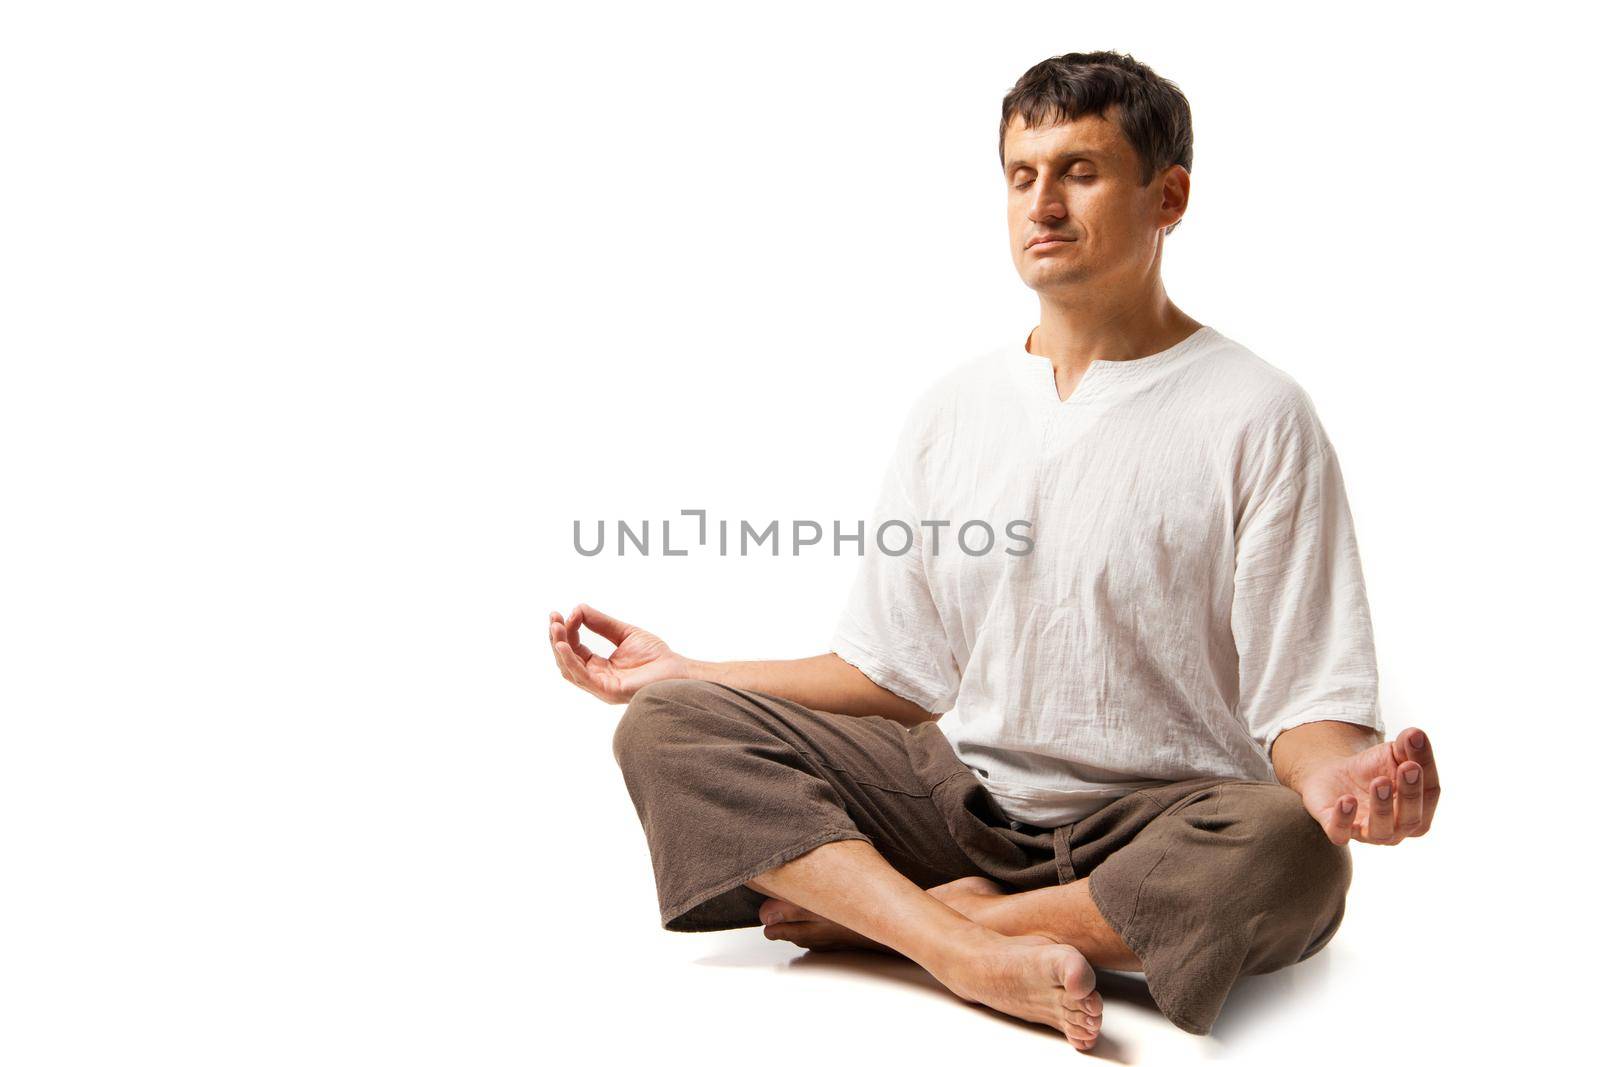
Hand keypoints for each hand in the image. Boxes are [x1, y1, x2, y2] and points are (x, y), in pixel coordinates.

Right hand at [548, 603, 690, 703]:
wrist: (677, 671)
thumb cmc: (655, 656)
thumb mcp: (624, 633)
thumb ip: (601, 623)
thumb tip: (577, 609)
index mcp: (599, 667)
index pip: (575, 649)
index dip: (567, 631)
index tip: (565, 613)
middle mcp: (596, 678)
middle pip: (567, 659)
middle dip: (557, 638)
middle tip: (552, 618)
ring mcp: (600, 686)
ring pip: (569, 669)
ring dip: (559, 648)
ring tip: (555, 628)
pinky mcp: (607, 691)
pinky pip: (582, 676)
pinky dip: (570, 660)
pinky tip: (563, 645)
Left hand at [1296, 727, 1439, 845]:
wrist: (1334, 774)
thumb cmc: (1374, 768)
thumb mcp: (1392, 753)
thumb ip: (1407, 746)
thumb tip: (1416, 734)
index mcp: (1419, 809)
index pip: (1429, 794)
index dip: (1425, 771)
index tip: (1415, 746)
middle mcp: (1398, 829)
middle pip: (1411, 818)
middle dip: (1410, 793)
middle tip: (1407, 767)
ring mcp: (1368, 833)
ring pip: (1381, 830)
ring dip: (1382, 808)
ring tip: (1379, 782)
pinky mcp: (1338, 830)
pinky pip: (1341, 833)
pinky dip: (1344, 818)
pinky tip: (1346, 799)